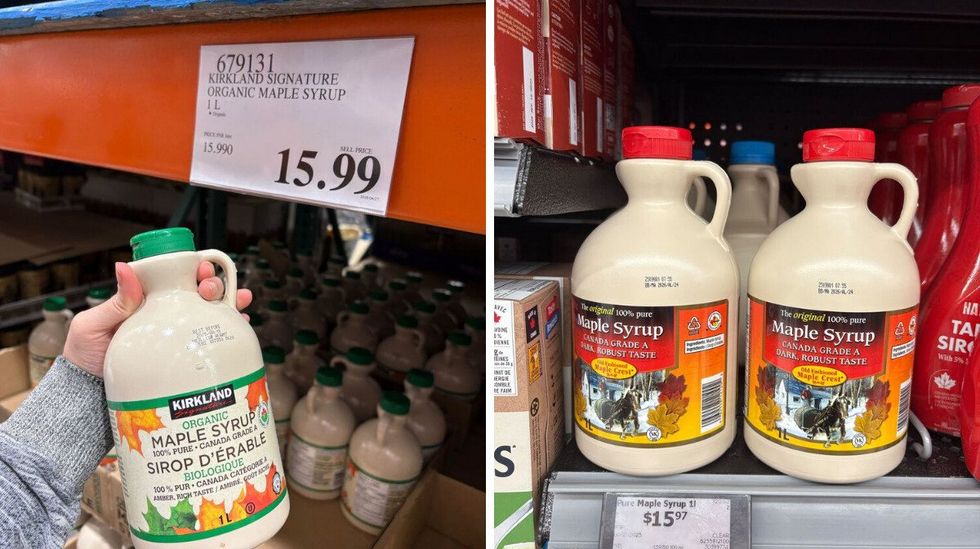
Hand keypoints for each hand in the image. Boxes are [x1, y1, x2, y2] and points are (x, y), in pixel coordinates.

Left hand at [64, 261, 251, 377]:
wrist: (90, 397)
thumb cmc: (85, 358)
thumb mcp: (92, 326)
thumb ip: (114, 301)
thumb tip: (124, 267)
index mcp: (146, 302)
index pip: (174, 278)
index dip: (193, 269)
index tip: (201, 268)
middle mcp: (165, 316)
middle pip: (198, 292)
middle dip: (214, 283)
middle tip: (212, 288)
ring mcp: (177, 337)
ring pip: (210, 313)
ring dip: (229, 302)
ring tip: (238, 301)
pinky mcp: (185, 358)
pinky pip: (212, 340)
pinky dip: (230, 330)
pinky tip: (240, 325)